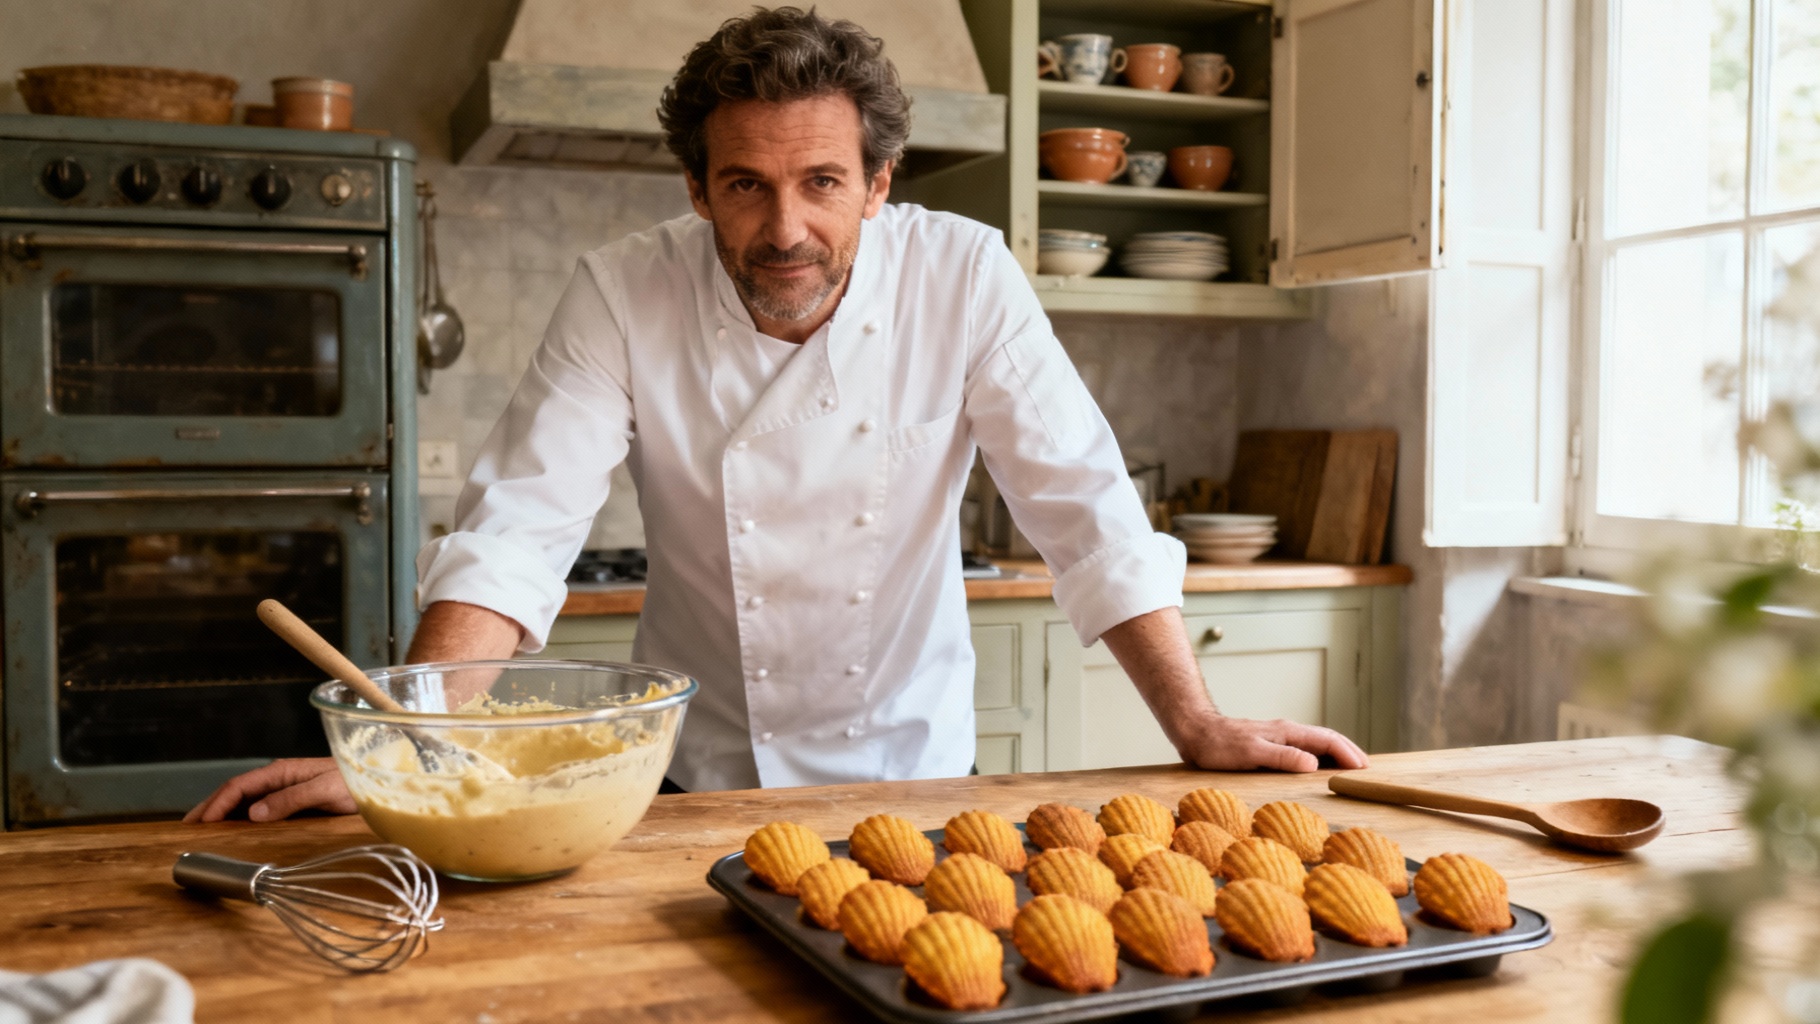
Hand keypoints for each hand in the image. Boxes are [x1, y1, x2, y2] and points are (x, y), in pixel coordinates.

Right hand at [182, 757, 355, 822]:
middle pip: (235, 792)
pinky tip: (231, 831)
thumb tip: (253, 813)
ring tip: (200, 831)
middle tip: (186, 827)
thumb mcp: (326, 790)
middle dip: (210, 807)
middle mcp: (278, 779)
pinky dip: (239, 819)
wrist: (377, 782)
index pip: (240, 785)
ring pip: (244, 801)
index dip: (218, 803)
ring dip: (221, 814)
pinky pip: (258, 810)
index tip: (202, 823)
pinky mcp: (291, 803)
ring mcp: (283, 790)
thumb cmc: (355, 783)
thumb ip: (291, 799)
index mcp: (282, 771)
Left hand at [1174, 714, 1369, 772]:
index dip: (1348, 754)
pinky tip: (1318, 772)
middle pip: (1328, 740)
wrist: (1196, 733)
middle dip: (1349, 753)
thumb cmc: (1219, 745)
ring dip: (1337, 756)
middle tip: (1366, 772)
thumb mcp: (1251, 753)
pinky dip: (1319, 760)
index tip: (1364, 771)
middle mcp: (1288, 733)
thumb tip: (1313, 764)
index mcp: (1288, 732)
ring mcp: (1280, 738)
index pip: (1328, 740)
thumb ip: (1282, 757)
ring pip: (1317, 745)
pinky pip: (1304, 751)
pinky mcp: (1271, 746)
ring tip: (1351, 772)